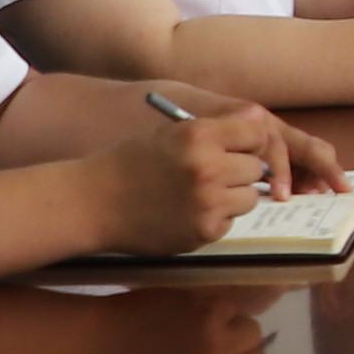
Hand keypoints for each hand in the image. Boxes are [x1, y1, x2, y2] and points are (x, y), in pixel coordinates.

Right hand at [105, 94, 325, 251]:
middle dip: (240, 171)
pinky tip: (187, 212)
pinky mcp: (204, 231)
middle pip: (256, 168)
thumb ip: (216, 129)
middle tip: (214, 174)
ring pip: (250, 197)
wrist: (93, 202)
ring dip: (233, 196)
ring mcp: (208, 203)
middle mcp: (207, 167)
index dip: (249, 142)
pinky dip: (215, 218)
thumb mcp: (170, 133)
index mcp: (198, 135)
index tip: (238, 149)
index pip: (256, 134)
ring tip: (201, 194)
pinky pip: (230, 221)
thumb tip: (260, 122)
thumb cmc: (130, 162)